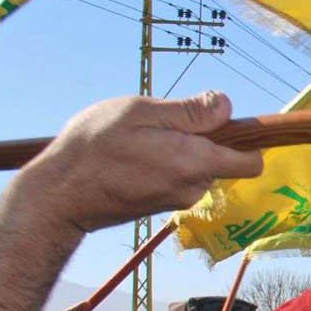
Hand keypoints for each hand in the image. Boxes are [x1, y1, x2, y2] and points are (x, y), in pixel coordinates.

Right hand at [17, 92, 262, 234]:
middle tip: (158, 124)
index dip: (250, 141)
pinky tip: (130, 155)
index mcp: (196, 163)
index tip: (232, 122)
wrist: (59, 195)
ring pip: (195, 166)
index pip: (251, 162)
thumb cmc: (94, 148)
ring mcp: (176, 199)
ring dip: (177, 149)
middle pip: (220, 159)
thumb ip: (189, 112)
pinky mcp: (159, 204)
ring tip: (137, 140)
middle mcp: (193, 188)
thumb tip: (227, 106)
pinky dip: (163, 162)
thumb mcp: (140, 112)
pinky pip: (175, 176)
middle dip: (201, 138)